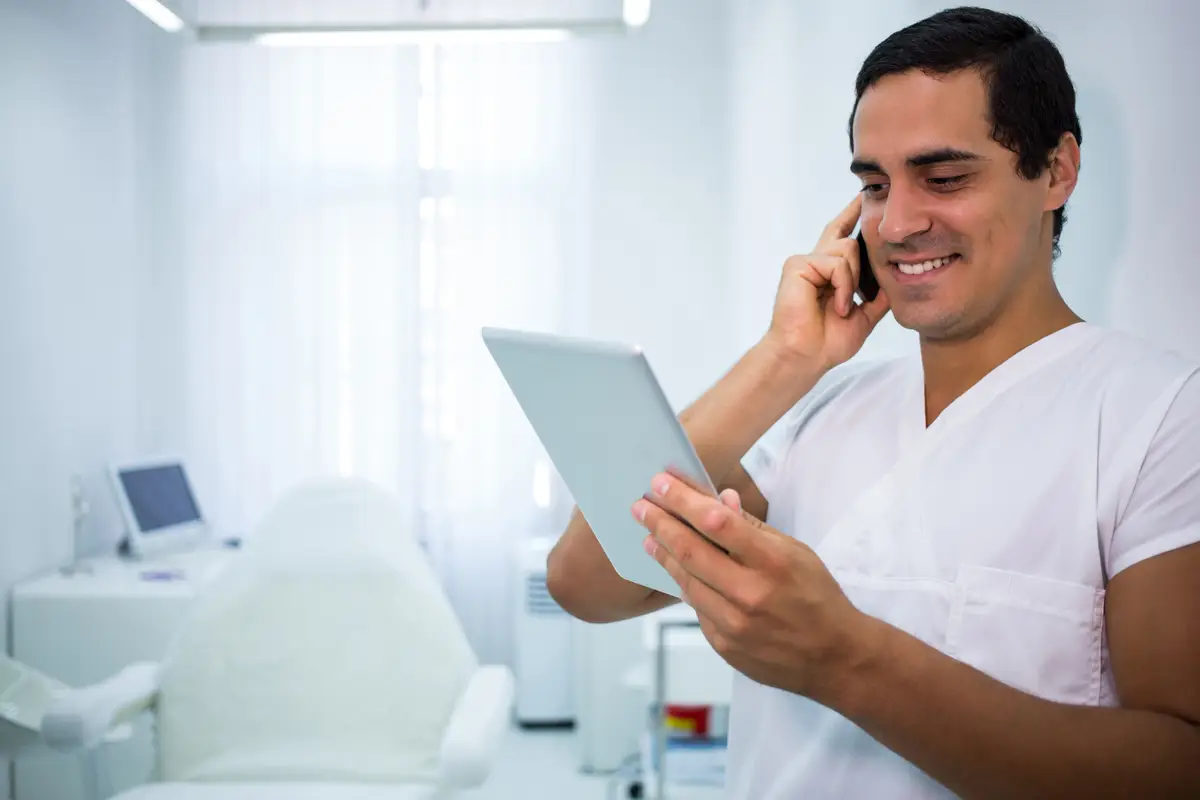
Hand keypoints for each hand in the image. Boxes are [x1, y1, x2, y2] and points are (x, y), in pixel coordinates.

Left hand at [632, 473, 872, 702]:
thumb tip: (719, 500)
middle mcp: (750, 594)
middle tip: (639, 506)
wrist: (834, 658)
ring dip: (663, 555)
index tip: (661, 483)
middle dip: (660, 524)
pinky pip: (696, 608)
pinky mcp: (724, 645)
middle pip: (691, 551)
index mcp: (773, 562)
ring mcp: (734, 624)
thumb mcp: (796, 552)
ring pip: (686, 581)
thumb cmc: (817, 598)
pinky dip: (686, 586)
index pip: (717, 522)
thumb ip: (753, 528)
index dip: (684, 500)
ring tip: (648, 535)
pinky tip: (677, 570)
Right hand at [766, 193, 890, 369]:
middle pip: (845, 234)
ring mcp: (806, 261)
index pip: (842, 234)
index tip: (863, 195)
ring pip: (847, 249)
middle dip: (858, 243)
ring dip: (853, 281)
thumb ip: (879, 296)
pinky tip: (837, 305)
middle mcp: (816, 261)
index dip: (851, 214)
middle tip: (855, 280)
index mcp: (829, 272)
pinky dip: (842, 286)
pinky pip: (835, 263)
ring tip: (843, 307)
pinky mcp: (798, 264)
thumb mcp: (865, 316)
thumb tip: (898, 277)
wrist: (806, 356)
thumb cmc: (828, 342)